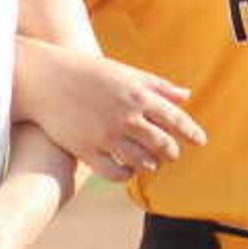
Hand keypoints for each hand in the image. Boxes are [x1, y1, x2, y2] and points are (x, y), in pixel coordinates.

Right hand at [34, 52, 206, 181]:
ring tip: (151, 162)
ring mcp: (106, 135)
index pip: (175, 119)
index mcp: (138, 95)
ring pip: (142, 162)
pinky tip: (128, 170)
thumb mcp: (126, 73)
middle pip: (162, 145)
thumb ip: (158, 86)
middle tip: (171, 154)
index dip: (191, 132)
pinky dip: (127, 175)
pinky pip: (116, 174)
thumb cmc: (89, 73)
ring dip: (151, 165)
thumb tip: (187, 95)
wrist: (46, 79)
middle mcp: (125, 117)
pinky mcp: (87, 150)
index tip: (200, 141)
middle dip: (171, 152)